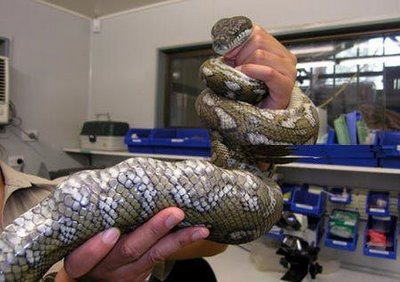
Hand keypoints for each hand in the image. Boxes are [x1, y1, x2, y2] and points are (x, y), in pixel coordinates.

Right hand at [56, 208, 209, 281]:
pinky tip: (196, 232)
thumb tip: (113, 179)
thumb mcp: (82, 235)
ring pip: (153, 255)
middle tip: (173, 213)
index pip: (81, 260)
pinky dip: (179, 242)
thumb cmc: (90, 244)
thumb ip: (94, 217)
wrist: (100, 276)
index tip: (111, 231)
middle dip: (152, 231)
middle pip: (128, 251)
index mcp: (81, 258)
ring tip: (197, 227)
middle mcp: (105, 268)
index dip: (95, 249)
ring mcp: (126, 273)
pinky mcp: (142, 274)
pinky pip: (162, 256)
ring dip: (177, 239)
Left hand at [224, 25, 296, 109]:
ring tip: (242, 78)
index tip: (229, 55)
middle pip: (257, 40)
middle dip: (241, 55)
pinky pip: (268, 72)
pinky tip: (244, 76)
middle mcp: (286, 57)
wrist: (260, 120)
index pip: (256, 32)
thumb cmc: (251, 94)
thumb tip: (224, 43)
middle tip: (237, 70)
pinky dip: (252, 72)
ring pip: (260, 54)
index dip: (238, 41)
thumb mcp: (240, 68)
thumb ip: (235, 53)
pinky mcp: (287, 85)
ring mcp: (289, 71)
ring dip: (244, 66)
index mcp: (277, 49)